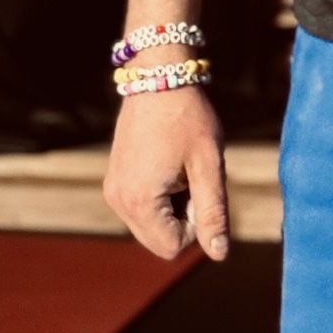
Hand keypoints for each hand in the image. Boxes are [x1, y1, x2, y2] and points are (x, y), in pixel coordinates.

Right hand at [103, 85, 229, 259]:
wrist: (158, 77)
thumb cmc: (188, 117)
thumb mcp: (209, 164)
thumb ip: (214, 212)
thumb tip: (219, 255)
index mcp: (140, 201)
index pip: (173, 247)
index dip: (197, 223)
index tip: (199, 184)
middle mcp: (118, 202)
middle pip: (159, 241)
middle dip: (183, 218)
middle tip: (190, 175)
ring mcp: (112, 191)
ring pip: (151, 227)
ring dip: (172, 207)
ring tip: (178, 166)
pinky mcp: (113, 181)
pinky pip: (141, 209)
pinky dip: (159, 197)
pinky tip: (167, 164)